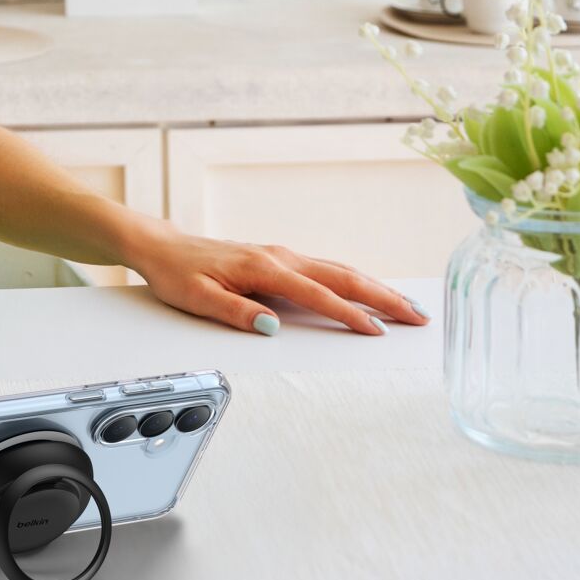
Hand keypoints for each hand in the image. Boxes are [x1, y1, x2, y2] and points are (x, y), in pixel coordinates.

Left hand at [122, 220, 430, 337]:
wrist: (162, 247)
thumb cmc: (177, 274)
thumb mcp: (197, 299)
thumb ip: (235, 312)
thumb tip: (271, 326)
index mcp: (263, 267)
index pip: (316, 295)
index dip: (348, 315)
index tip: (376, 332)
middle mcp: (279, 256)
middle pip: (342, 276)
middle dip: (383, 297)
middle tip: (418, 317)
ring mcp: (282, 255)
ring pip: (339, 270)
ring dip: (375, 287)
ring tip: (407, 306)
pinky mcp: (279, 260)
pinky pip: (327, 269)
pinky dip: (355, 280)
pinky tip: (369, 291)